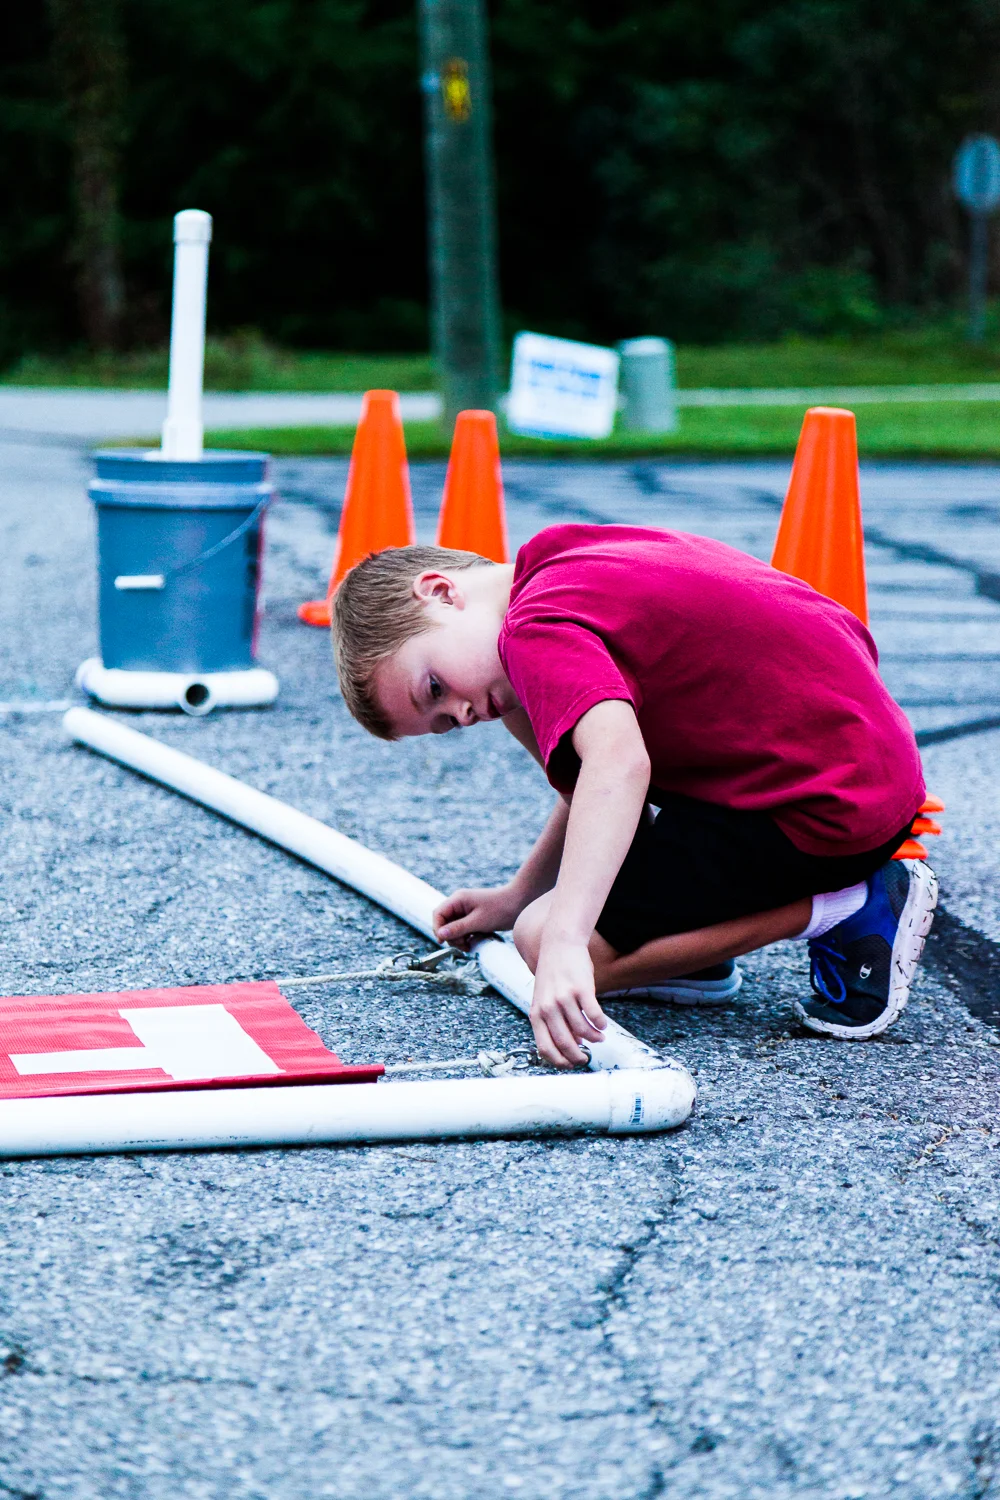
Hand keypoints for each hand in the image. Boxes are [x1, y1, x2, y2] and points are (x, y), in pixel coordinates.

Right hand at [433, 884, 524, 948]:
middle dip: (451, 936)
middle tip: (465, 945)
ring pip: (453, 928)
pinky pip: (463, 929)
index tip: (443, 942)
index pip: (438, 914)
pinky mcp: (473, 917)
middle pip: (444, 923)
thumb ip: (458, 928)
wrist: (520, 902)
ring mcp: (466, 910)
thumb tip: (440, 936)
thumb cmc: (501, 909)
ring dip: (459, 939)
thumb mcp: (478, 922)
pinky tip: (474, 941)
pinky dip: (466, 937)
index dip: (437, 928)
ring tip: (471, 945)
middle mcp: (460, 903)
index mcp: (458, 900)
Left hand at [530, 937, 607, 1067]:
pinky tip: (603, 1024)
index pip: (545, 1048)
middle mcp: (548, 1008)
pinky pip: (595, 1015)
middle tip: (587, 1058)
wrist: (559, 945)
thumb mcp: (545, 1000)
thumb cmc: (553, 975)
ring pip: (583, 1030)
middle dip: (578, 1056)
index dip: (560, 1062)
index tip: (571, 1064)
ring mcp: (564, 998)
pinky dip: (601, 1024)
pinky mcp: (581, 989)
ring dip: (594, 1038)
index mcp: (536, 1014)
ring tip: (599, 1037)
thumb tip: (573, 1045)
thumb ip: (553, 1022)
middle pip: (565, 1043)